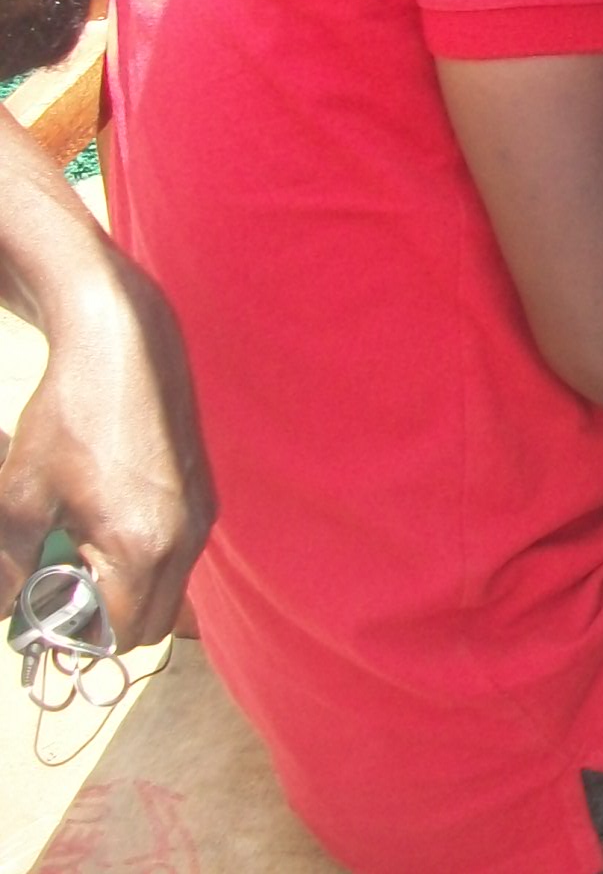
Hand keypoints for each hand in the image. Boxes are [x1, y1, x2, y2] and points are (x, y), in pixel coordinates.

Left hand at [0, 251, 211, 650]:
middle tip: (54, 591)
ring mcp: (201, 517)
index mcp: (142, 546)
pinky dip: (139, 560)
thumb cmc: (68, 417)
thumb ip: (13, 565)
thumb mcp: (19, 497)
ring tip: (74, 552)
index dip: (71, 638)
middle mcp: (186, 539)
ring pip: (164, 592)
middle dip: (99, 623)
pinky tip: (102, 520)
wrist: (123, 346)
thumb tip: (8, 609)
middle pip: (147, 627)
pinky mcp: (202, 496)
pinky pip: (175, 557)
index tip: (36, 615)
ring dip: (121, 591)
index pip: (115, 635)